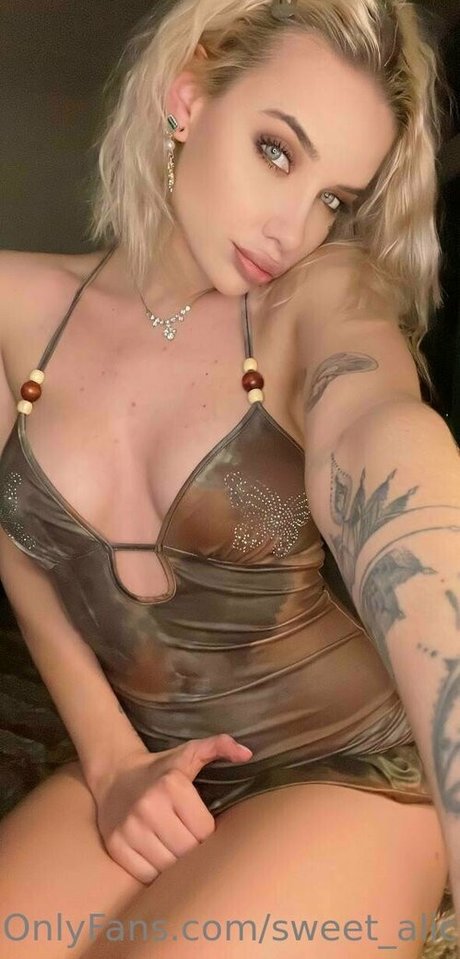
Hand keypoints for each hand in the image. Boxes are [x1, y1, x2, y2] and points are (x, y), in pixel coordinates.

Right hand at [91, 734, 252, 882]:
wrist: (113, 776)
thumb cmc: (159, 770)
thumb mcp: (189, 753)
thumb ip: (219, 746)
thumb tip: (247, 753)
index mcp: (171, 785)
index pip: (204, 831)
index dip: (208, 833)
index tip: (202, 827)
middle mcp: (148, 807)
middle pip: (187, 852)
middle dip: (193, 851)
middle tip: (190, 841)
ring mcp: (129, 828)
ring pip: (167, 868)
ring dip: (175, 865)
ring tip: (174, 849)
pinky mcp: (114, 846)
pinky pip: (145, 875)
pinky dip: (154, 872)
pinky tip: (156, 855)